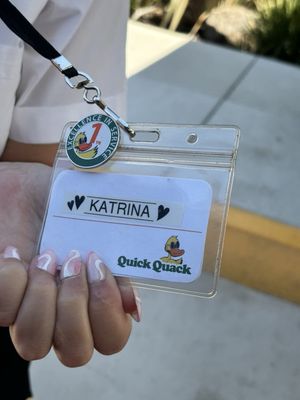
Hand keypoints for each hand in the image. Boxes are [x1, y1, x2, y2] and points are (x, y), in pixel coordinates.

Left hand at [0, 162, 140, 365]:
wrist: (23, 187)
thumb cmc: (66, 204)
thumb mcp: (98, 228)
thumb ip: (120, 266)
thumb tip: (135, 309)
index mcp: (93, 299)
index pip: (111, 339)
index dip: (108, 314)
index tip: (99, 267)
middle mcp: (63, 314)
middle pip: (76, 353)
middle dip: (75, 306)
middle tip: (74, 261)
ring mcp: (30, 310)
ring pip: (33, 345)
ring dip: (42, 297)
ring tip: (45, 257)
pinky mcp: (2, 300)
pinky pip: (3, 312)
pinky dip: (12, 278)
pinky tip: (14, 250)